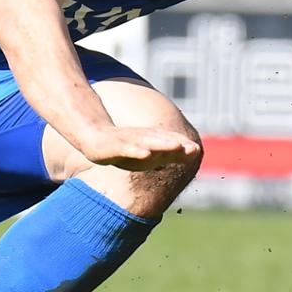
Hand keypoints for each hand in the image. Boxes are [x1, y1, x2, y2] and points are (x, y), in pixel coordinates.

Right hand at [80, 125, 201, 171]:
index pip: (170, 141)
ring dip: (162, 145)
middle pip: (163, 141)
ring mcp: (129, 141)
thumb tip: (192, 154)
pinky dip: (137, 151)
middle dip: (178, 144)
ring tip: (176, 147)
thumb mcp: (149, 151)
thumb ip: (169, 154)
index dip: (183, 146)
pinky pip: (127, 149)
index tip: (197, 151)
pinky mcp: (115, 146)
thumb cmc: (125, 145)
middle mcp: (143, 138)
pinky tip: (146, 154)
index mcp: (152, 140)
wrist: (95, 136)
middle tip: (194, 149)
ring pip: (148, 143)